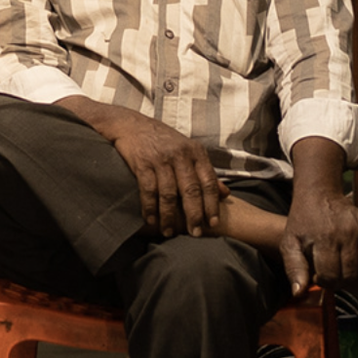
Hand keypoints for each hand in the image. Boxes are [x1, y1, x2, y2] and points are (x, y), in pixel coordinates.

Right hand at [88, 106, 227, 236]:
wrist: (131, 124)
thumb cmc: (163, 141)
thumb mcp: (189, 151)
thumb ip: (206, 173)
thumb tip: (226, 194)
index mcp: (195, 152)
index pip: (208, 182)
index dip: (212, 204)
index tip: (213, 223)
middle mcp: (180, 155)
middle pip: (191, 190)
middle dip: (194, 215)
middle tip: (195, 233)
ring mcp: (160, 159)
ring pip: (169, 193)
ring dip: (169, 216)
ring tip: (169, 232)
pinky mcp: (142, 163)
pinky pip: (148, 190)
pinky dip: (150, 208)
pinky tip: (151, 220)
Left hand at [278, 189, 357, 294]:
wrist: (319, 196)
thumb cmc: (303, 221)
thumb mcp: (290, 244)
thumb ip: (294, 269)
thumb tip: (299, 293)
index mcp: (325, 238)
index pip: (331, 276)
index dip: (324, 281)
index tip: (319, 275)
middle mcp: (346, 233)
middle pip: (349, 274)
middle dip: (339, 279)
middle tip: (331, 271)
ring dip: (355, 272)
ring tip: (342, 264)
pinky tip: (357, 258)